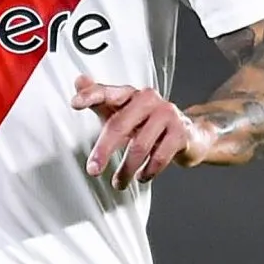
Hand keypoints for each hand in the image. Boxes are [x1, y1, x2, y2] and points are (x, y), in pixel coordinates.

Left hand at [69, 74, 211, 188]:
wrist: (188, 133)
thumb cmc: (146, 122)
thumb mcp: (120, 111)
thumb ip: (99, 98)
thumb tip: (78, 80)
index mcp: (129, 93)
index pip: (107, 92)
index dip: (90, 96)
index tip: (74, 104)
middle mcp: (148, 99)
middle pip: (119, 125)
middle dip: (103, 150)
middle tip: (93, 170)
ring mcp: (166, 114)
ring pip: (139, 146)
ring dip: (126, 170)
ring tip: (118, 183)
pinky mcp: (180, 132)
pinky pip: (160, 156)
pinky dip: (148, 171)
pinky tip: (142, 177)